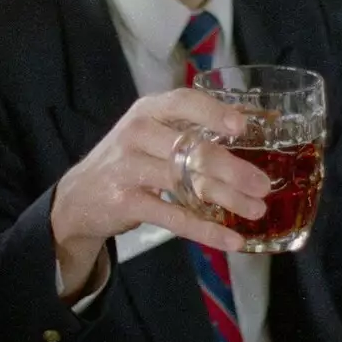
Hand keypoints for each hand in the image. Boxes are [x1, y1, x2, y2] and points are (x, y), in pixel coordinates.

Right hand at [50, 90, 269, 298]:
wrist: (78, 197)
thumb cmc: (127, 161)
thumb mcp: (148, 134)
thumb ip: (185, 131)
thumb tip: (248, 136)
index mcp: (148, 111)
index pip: (183, 101)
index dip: (214, 112)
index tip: (242, 127)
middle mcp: (137, 134)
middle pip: (191, 148)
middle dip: (232, 169)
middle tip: (263, 185)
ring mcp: (129, 168)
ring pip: (186, 183)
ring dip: (227, 199)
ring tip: (256, 211)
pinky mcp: (127, 202)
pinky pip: (174, 217)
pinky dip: (205, 230)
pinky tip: (230, 240)